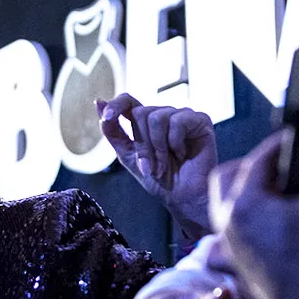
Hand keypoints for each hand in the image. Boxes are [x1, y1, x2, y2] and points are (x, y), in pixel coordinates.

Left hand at [98, 93, 217, 240]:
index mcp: (145, 121)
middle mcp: (164, 114)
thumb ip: (114, 131)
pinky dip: (175, 143)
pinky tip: (182, 154)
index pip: (128, 100)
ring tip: (166, 163)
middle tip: (151, 166)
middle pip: (141, 113)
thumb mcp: (127, 156)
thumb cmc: (159, 179)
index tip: (107, 118)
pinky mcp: (199, 120)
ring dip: (158, 148)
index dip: (116, 105)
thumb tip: (99, 102)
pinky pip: (178, 121)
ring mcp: (182, 115)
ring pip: (157, 117)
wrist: (181, 198)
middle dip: (142, 145)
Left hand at [218, 130, 298, 298]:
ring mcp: (229, 243)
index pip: (257, 159)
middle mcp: (226, 222)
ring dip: (251, 189)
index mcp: (243, 204)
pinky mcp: (238, 258)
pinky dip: (252, 212)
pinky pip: (235, 224)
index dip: (281, 144)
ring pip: (227, 202)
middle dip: (253, 164)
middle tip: (284, 163)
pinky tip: (281, 214)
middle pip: (227, 177)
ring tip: (286, 188)